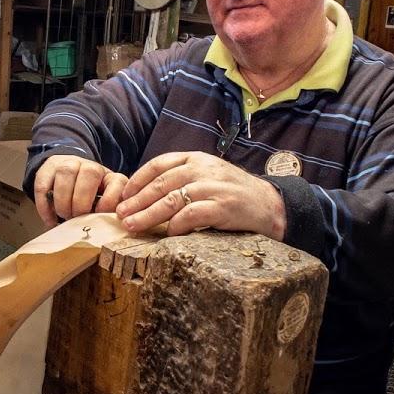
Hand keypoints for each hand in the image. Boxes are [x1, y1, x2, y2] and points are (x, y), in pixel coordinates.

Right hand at [33, 156, 128, 227]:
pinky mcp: (48, 169)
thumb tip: (105, 232)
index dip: (110, 200)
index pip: (117, 181)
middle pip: (90, 173)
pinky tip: (50, 219)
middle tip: (77, 218)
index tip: (100, 216)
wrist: (69, 175)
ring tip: (64, 216)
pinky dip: (45, 206)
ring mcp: (68, 164)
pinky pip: (43, 185)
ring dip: (63, 201)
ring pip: (66, 174)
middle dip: (82, 201)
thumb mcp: (102, 205)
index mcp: (109, 177)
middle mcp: (90, 166)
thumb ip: (107, 215)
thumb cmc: (89, 199)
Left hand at [115, 152, 286, 237]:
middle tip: (121, 215)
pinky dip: (176, 225)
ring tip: (132, 226)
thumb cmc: (235, 194)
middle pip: (160, 184)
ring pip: (171, 199)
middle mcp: (203, 169)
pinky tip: (167, 234)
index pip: (159, 164)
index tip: (124, 196)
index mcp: (197, 159)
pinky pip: (191, 215)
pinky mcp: (223, 207)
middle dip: (137, 201)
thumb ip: (183, 179)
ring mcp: (213, 187)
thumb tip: (147, 195)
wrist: (272, 205)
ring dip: (147, 215)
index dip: (138, 180)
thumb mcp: (209, 176)